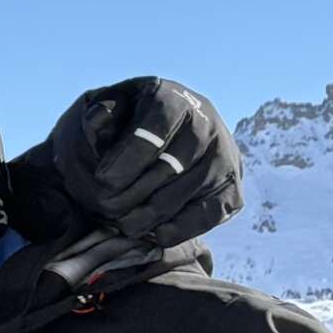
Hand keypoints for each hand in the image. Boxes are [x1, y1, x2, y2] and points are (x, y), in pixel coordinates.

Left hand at [50, 79, 241, 250]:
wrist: (161, 138)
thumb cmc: (127, 125)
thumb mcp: (108, 113)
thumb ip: (101, 114)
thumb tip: (100, 117)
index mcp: (172, 99)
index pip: (155, 128)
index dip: (128, 158)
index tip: (103, 181)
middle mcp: (207, 122)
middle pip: (172, 164)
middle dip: (134, 192)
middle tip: (107, 208)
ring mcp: (225, 154)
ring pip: (189, 190)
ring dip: (153, 213)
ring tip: (124, 224)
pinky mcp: (232, 185)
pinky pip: (212, 211)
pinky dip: (184, 227)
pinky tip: (158, 234)